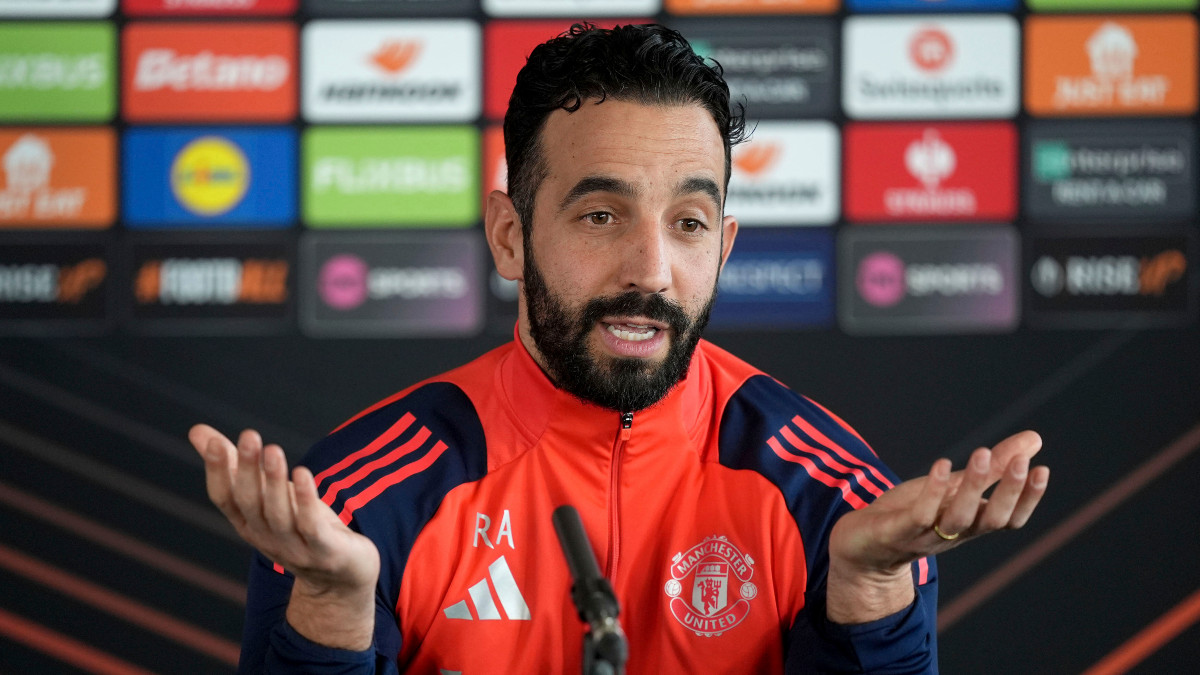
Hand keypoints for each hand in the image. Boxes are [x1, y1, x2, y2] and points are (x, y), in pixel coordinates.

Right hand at [188, 424, 379, 649]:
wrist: (341, 577)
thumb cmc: (299, 525)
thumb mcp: (267, 494)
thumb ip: (234, 463)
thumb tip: (197, 430)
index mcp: (248, 523)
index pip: (225, 499)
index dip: (218, 472)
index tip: (215, 442)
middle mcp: (266, 537)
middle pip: (251, 503)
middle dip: (248, 469)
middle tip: (249, 436)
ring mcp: (295, 548)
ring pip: (279, 514)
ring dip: (275, 482)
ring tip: (273, 450)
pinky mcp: (325, 551)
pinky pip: (312, 526)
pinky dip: (306, 501)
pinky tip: (304, 474)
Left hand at [826, 430, 1049, 623]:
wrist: (861, 548)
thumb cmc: (912, 514)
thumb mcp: (954, 486)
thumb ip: (992, 468)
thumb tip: (1035, 439)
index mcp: (970, 523)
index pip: (1009, 519)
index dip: (1027, 498)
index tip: (1042, 469)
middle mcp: (954, 533)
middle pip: (990, 520)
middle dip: (1009, 492)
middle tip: (1023, 461)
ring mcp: (925, 535)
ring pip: (957, 518)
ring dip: (973, 488)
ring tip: (982, 453)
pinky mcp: (896, 531)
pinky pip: (919, 515)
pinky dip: (932, 492)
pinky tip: (942, 465)